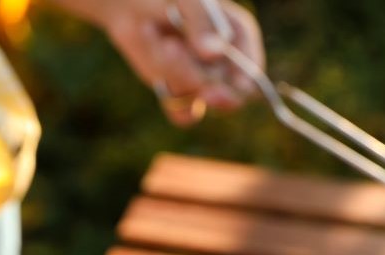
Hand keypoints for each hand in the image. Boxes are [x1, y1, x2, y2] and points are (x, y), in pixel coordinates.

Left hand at [55, 0, 264, 125]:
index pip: (251, 71)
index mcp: (239, 38)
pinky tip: (160, 73)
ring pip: (200, 99)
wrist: (134, 8)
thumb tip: (212, 54)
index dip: (243, 83)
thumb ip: (201, 23)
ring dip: (180, 74)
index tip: (228, 86)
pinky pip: (182, 113)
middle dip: (210, 86)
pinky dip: (171, 102)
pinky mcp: (179, 92)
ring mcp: (202, 80)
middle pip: (229, 94)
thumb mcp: (187, 1)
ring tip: (164, 42)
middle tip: (196, 78)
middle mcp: (225, 64)